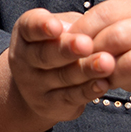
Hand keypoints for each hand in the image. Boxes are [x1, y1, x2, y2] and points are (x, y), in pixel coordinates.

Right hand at [5, 8, 114, 123]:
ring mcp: (34, 85)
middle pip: (45, 54)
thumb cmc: (57, 43)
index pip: (30, 27)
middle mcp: (24, 59)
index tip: (56, 26)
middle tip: (86, 44)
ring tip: (106, 63)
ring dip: (86, 70)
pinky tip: (103, 83)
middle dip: (66, 49)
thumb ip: (73, 26)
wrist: (39, 84)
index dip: (42, 26)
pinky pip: (70, 97)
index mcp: (25, 33)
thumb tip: (91, 32)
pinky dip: (88, 90)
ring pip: (62, 77)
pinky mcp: (49, 105)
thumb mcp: (60, 28)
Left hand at [68, 0, 130, 131]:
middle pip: (118, 34)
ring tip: (107, 83)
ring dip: (115, 74)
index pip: (106, 12)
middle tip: (83, 71)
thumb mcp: (121, 46)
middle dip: (95, 55)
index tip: (66, 48)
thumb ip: (97, 37)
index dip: (83, 30)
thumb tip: (60, 32)